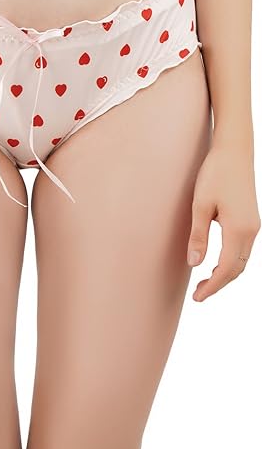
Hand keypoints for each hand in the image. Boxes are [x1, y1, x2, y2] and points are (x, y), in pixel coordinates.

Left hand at [187, 145, 260, 301]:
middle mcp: (251, 231)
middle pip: (237, 269)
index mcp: (239, 230)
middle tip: (198, 295)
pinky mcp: (251, 219)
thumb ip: (198, 236)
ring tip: (204, 282)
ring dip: (225, 274)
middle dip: (219, 284)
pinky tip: (216, 262)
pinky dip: (231, 262)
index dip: (213, 287)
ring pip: (242, 260)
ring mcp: (254, 225)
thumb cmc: (215, 174)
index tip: (198, 298)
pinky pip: (243, 249)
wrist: (234, 150)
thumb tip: (194, 264)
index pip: (226, 269)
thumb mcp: (200, 205)